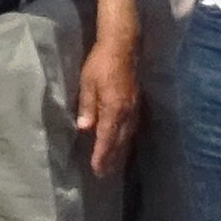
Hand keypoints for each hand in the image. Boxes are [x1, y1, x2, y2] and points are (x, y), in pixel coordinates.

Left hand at [76, 30, 139, 177]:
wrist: (122, 46)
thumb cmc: (100, 63)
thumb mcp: (87, 83)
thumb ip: (87, 106)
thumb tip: (84, 128)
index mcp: (114, 108)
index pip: (106, 138)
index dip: (102, 155)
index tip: (97, 169)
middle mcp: (127, 112)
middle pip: (119, 141)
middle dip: (111, 159)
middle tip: (103, 174)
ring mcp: (134, 108)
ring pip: (127, 136)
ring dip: (120, 152)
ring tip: (112, 164)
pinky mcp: (136, 103)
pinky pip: (132, 127)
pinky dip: (126, 139)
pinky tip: (122, 143)